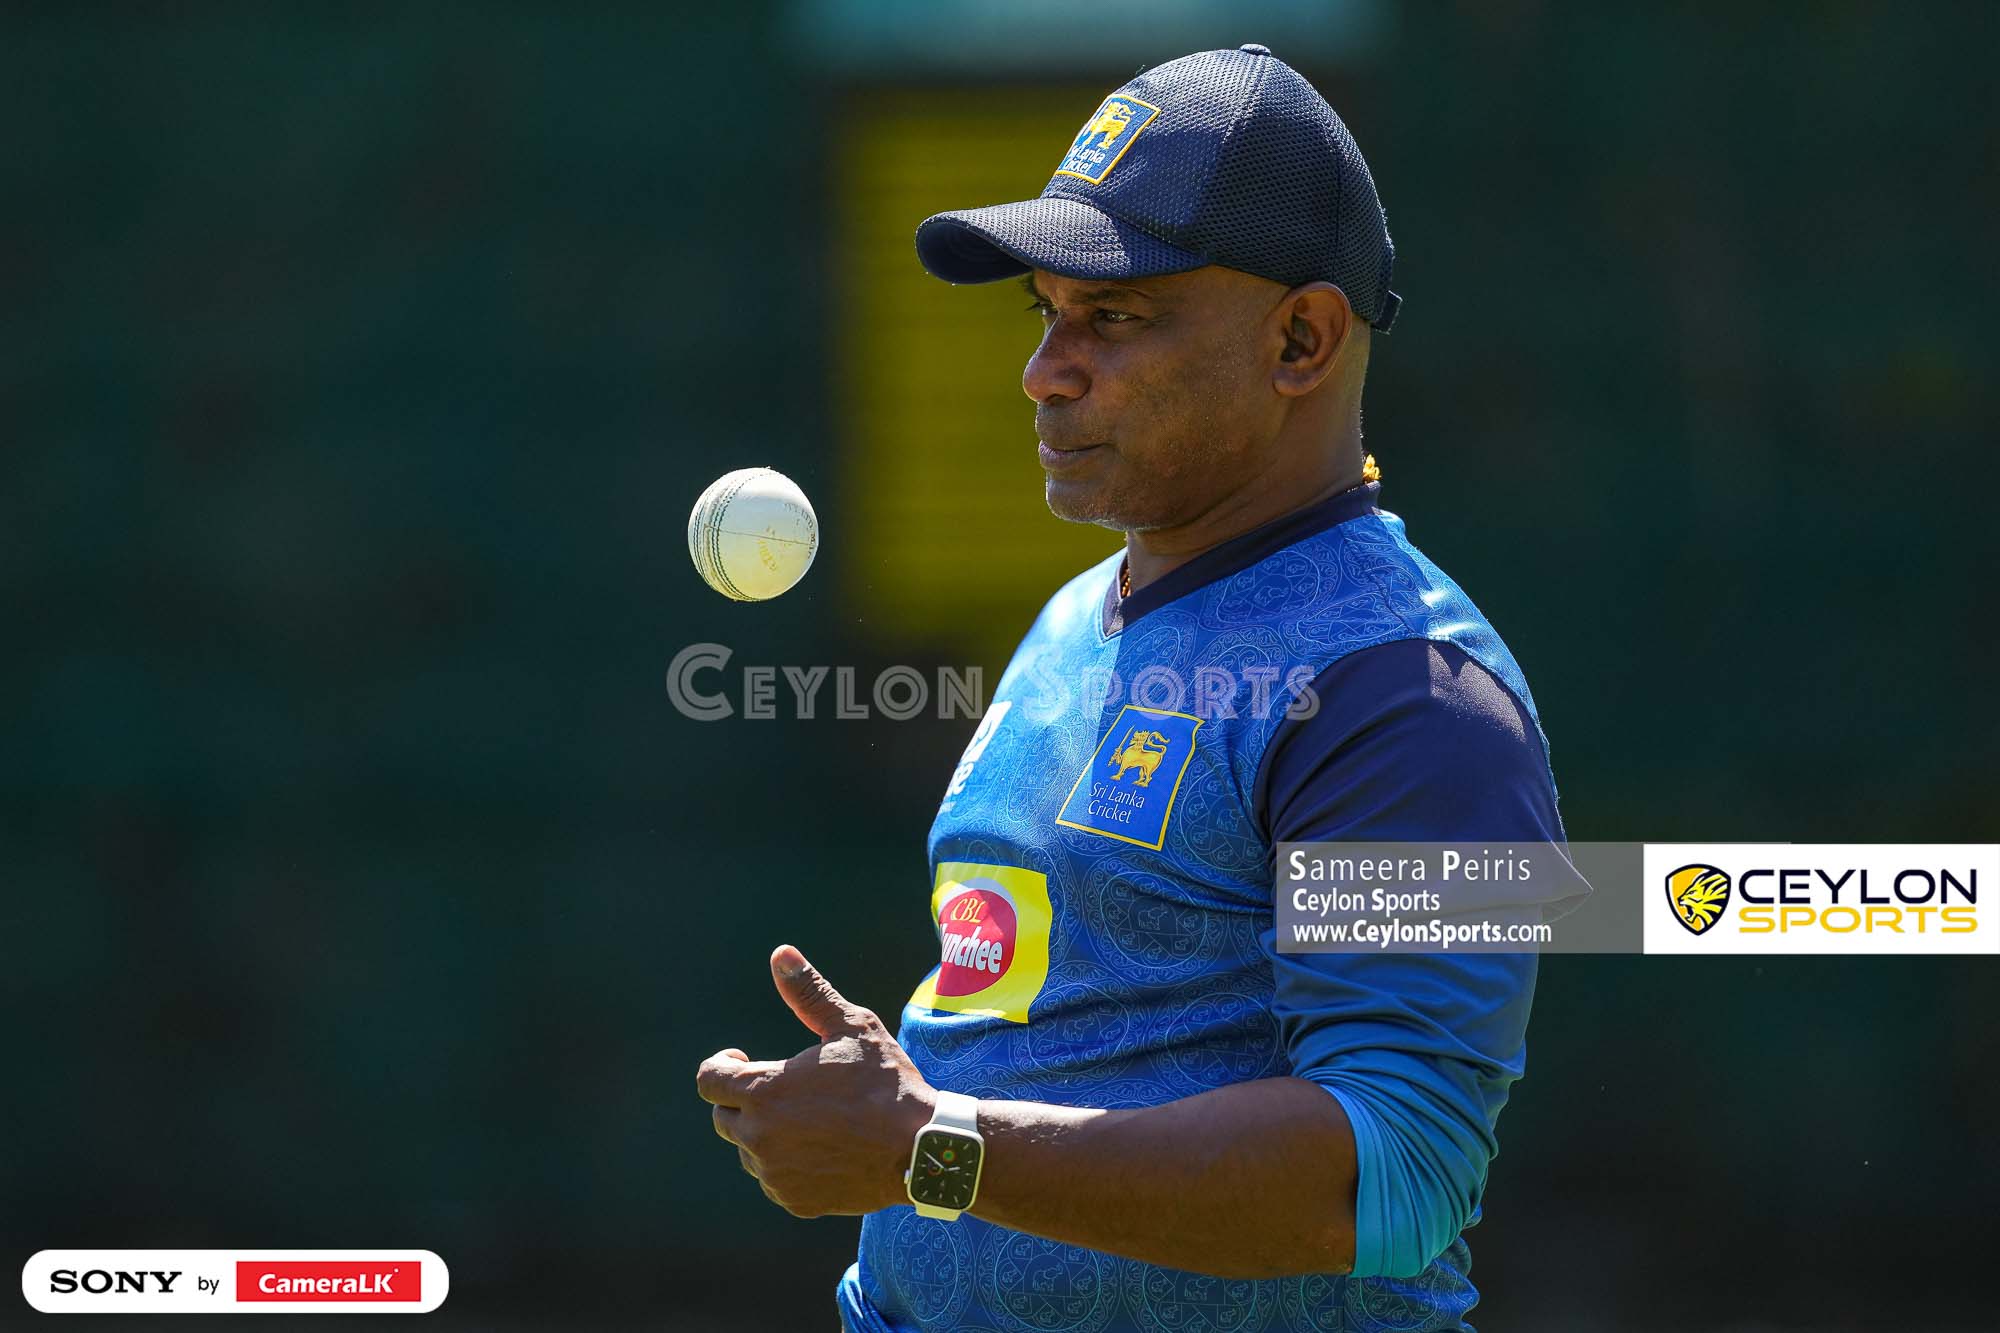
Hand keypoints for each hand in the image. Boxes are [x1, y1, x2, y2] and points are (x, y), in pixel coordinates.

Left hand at [695, 944, 936, 1217]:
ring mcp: (774, 1174)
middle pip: (724, 1117)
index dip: (721, 1066)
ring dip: (767, 1133)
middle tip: (784, 1088)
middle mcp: (758, 1138)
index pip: (708, 1081)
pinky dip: (787, 1164)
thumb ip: (809, 993)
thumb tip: (781, 953)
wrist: (920, 1149)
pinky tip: (823, 1148)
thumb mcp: (851, 1027)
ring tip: (810, 1118)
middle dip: (745, 1099)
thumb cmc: (886, 1082)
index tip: (743, 1060)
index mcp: (765, 1092)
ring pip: (749, 1151)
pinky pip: (774, 1180)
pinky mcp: (793, 1201)